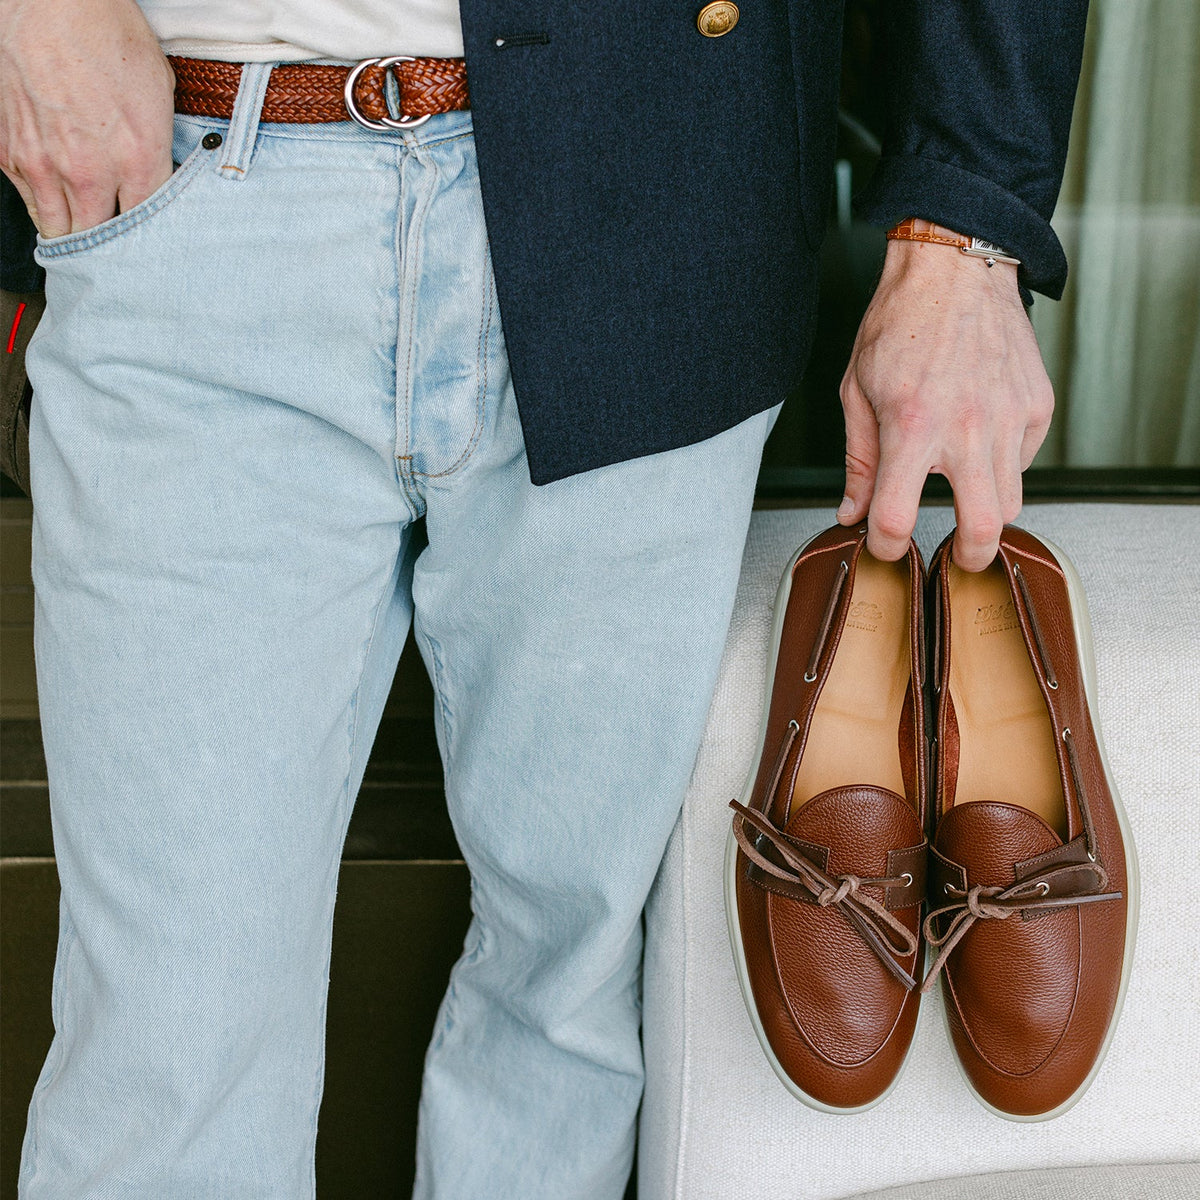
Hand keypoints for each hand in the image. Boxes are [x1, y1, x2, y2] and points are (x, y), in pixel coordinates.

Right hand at [0, 0, 174, 237]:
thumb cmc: (108, 35)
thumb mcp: (160, 94)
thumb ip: (160, 149)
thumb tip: (164, 183)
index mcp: (137, 161)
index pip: (149, 231)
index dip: (151, 240)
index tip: (153, 243)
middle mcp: (88, 172)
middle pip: (102, 242)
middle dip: (112, 248)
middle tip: (119, 247)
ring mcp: (43, 165)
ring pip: (60, 231)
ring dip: (74, 234)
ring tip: (87, 230)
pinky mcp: (9, 153)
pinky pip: (29, 201)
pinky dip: (44, 205)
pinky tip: (58, 195)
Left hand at [837, 238, 1053, 570]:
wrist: (955, 268)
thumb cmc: (901, 324)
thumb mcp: (858, 392)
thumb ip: (859, 461)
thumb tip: (852, 512)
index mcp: (912, 426)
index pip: (896, 518)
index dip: (884, 545)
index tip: (883, 544)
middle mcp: (967, 426)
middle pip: (983, 528)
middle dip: (967, 558)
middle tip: (954, 559)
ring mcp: (1010, 417)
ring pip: (1012, 501)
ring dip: (986, 511)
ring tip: (963, 494)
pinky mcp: (1038, 406)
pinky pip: (1024, 461)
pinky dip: (1002, 466)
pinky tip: (979, 442)